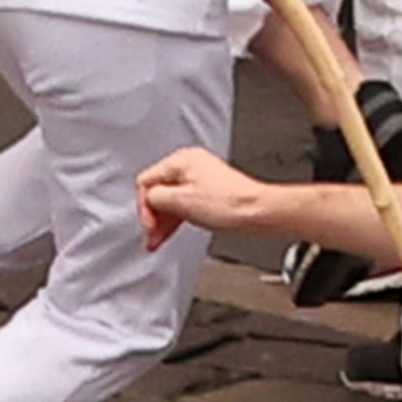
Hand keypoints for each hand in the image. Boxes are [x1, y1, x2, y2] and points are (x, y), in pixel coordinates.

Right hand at [137, 146, 292, 251]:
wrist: (258, 212)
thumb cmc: (229, 203)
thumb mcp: (181, 201)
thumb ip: (156, 198)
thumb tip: (150, 201)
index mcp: (181, 160)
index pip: (146, 181)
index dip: (144, 206)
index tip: (149, 225)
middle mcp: (190, 165)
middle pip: (158, 190)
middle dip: (153, 216)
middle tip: (152, 236)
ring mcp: (200, 178)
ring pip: (171, 200)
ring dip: (163, 220)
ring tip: (158, 240)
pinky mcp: (209, 192)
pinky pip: (184, 204)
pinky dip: (177, 218)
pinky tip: (172, 231)